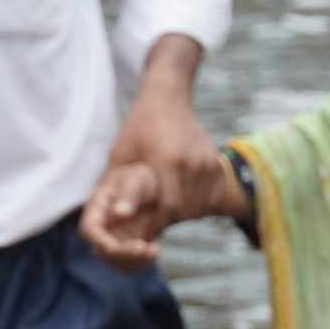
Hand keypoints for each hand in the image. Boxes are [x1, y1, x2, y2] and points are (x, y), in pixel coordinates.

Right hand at [81, 162, 167, 270]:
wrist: (154, 187)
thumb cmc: (141, 179)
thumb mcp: (136, 180)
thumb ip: (128, 194)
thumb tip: (119, 214)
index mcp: (96, 209)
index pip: (88, 230)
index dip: (99, 241)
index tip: (113, 247)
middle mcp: (102, 229)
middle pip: (101, 252)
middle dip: (121, 255)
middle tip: (143, 248)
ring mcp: (115, 241)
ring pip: (116, 262)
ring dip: (133, 262)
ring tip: (154, 250)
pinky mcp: (129, 249)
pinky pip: (131, 264)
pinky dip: (142, 263)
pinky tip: (155, 249)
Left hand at [104, 87, 218, 228]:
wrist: (166, 98)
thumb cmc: (137, 128)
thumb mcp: (120, 156)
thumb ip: (119, 188)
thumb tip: (113, 219)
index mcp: (168, 161)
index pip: (168, 208)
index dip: (156, 223)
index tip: (145, 230)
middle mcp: (192, 163)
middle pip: (185, 210)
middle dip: (169, 220)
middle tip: (154, 220)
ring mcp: (207, 162)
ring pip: (199, 205)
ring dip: (184, 212)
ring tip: (167, 208)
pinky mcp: (216, 163)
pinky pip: (211, 196)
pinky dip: (198, 202)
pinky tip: (182, 197)